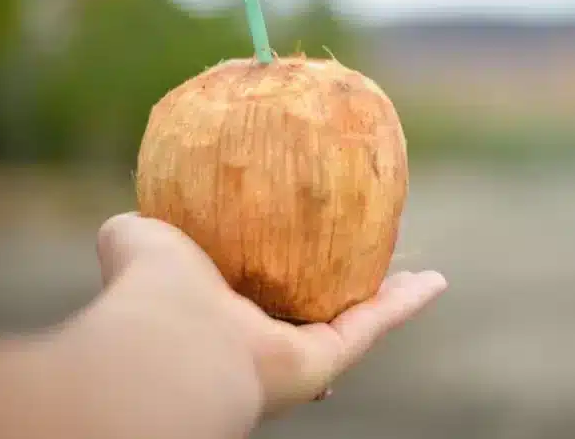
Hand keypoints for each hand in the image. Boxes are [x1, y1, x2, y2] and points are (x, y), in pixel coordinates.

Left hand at [95, 212, 446, 415]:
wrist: (168, 344)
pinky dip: (406, 304)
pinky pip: (374, 325)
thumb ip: (139, 227)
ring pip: (353, 319)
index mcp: (219, 315)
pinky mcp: (322, 360)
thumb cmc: (147, 289)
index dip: (279, 270)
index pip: (257, 292)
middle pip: (312, 309)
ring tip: (411, 268)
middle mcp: (260, 340)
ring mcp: (294, 354)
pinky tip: (436, 281)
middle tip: (360, 249)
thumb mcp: (139, 237)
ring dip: (386, 296)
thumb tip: (138, 213)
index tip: (296, 244)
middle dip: (338, 285)